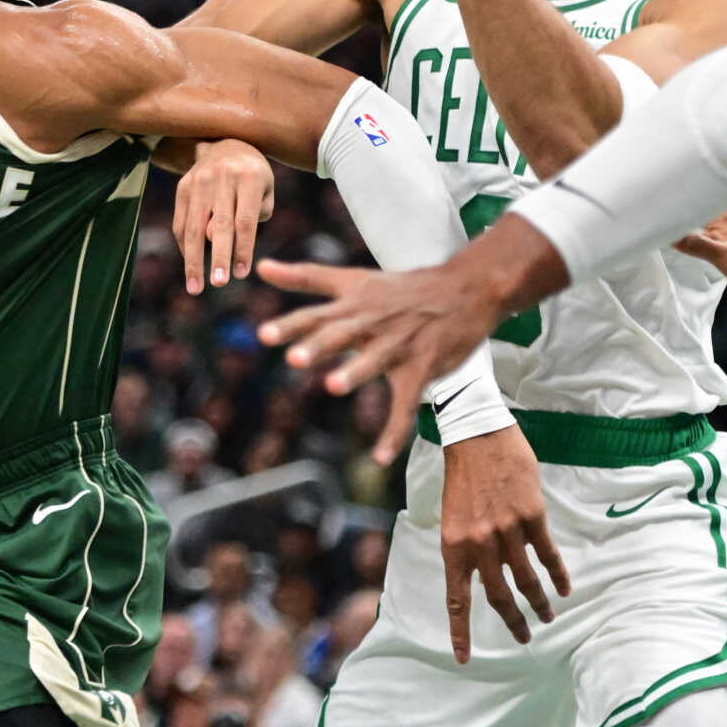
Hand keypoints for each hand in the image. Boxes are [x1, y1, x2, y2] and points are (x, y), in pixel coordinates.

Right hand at [172, 140, 276, 292]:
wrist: (226, 142)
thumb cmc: (253, 177)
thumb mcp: (265, 191)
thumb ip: (251, 217)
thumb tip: (214, 239)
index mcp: (249, 177)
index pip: (245, 220)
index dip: (242, 249)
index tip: (241, 274)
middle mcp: (222, 177)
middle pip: (219, 224)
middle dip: (219, 257)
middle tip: (219, 283)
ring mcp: (198, 181)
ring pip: (193, 226)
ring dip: (193, 260)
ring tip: (195, 287)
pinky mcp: (182, 187)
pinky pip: (180, 222)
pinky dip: (184, 247)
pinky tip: (190, 266)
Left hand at [257, 259, 514, 462]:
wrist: (465, 289)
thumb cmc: (402, 288)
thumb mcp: (352, 277)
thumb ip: (305, 277)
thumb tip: (260, 268)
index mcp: (353, 304)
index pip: (317, 314)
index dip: (291, 324)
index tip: (263, 335)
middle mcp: (372, 323)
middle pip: (342, 334)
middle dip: (319, 345)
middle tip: (295, 358)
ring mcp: (398, 346)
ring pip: (375, 360)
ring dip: (356, 372)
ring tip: (334, 385)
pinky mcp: (422, 368)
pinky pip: (406, 404)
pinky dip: (394, 431)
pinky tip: (379, 458)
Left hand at [438, 425, 569, 655]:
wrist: (477, 436)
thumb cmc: (463, 476)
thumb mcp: (452, 517)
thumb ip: (466, 547)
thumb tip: (482, 576)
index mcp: (453, 545)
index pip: (457, 599)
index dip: (460, 631)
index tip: (463, 658)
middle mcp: (479, 544)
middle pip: (499, 596)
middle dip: (512, 622)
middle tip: (524, 638)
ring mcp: (507, 531)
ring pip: (526, 580)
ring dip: (538, 603)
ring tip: (547, 617)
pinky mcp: (532, 517)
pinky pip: (547, 555)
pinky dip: (557, 574)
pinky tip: (564, 588)